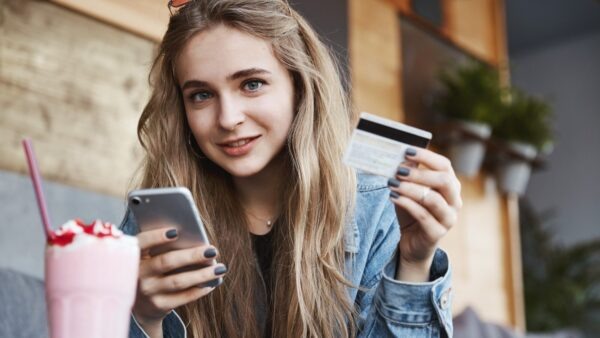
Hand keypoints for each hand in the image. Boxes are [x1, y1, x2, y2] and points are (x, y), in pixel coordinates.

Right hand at [132, 227, 225, 333]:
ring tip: (220, 268)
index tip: (176, 231)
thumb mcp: (149, 259)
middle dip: (192, 255)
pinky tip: (212, 283)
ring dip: (202, 274)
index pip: (141, 243)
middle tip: (212, 250)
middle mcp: (138, 274)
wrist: (142, 306)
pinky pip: (183, 297)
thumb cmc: (153, 271)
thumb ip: (163, 248)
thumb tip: (194, 240)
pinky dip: (199, 289)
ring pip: (178, 281)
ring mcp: (147, 292)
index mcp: (134, 256)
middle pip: (166, 262)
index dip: (156, 237)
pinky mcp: (158, 305)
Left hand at [388, 148, 461, 279]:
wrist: (412, 243)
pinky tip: (393, 197)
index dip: (426, 156)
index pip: (445, 165)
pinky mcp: (437, 233)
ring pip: (433, 199)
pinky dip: (406, 204)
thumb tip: (402, 159)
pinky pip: (423, 216)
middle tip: (398, 170)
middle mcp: (455, 201)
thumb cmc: (412, 212)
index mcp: (451, 186)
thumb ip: (407, 176)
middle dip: (419, 173)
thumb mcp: (408, 191)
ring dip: (410, 189)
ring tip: (392, 184)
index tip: (406, 150)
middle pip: (444, 180)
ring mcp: (448, 218)